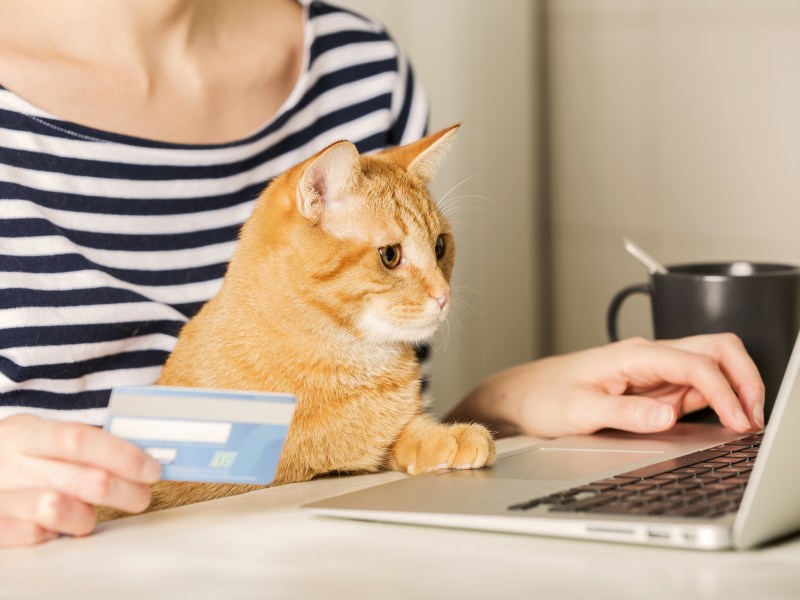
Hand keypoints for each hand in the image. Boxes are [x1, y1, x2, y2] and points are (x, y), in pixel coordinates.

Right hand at [0, 414, 160, 546]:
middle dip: (126, 491)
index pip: (79, 439)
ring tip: (90, 512)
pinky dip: (54, 533)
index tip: (151, 469)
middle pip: (85, 479)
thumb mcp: (38, 435)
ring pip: (59, 510)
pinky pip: (34, 536)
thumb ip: (80, 443)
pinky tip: (57, 525)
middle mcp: (9, 463)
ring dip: (87, 515)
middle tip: (141, 495)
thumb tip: (139, 456)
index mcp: (24, 432)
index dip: (122, 455)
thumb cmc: (15, 456)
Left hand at [449, 334, 764, 438]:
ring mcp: (653, 372)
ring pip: (710, 366)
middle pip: (715, 350)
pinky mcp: (652, 388)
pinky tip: (722, 421)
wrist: (522, 396)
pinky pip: (695, 387)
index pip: (696, 364)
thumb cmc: (544, 397)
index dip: (725, 391)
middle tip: (753, 416)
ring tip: (745, 422)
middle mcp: (648, 357)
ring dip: (734, 389)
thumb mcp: (579, 410)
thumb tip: (668, 415)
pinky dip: (717, 400)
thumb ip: (625, 413)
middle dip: (744, 377)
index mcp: (634, 354)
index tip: (739, 421)